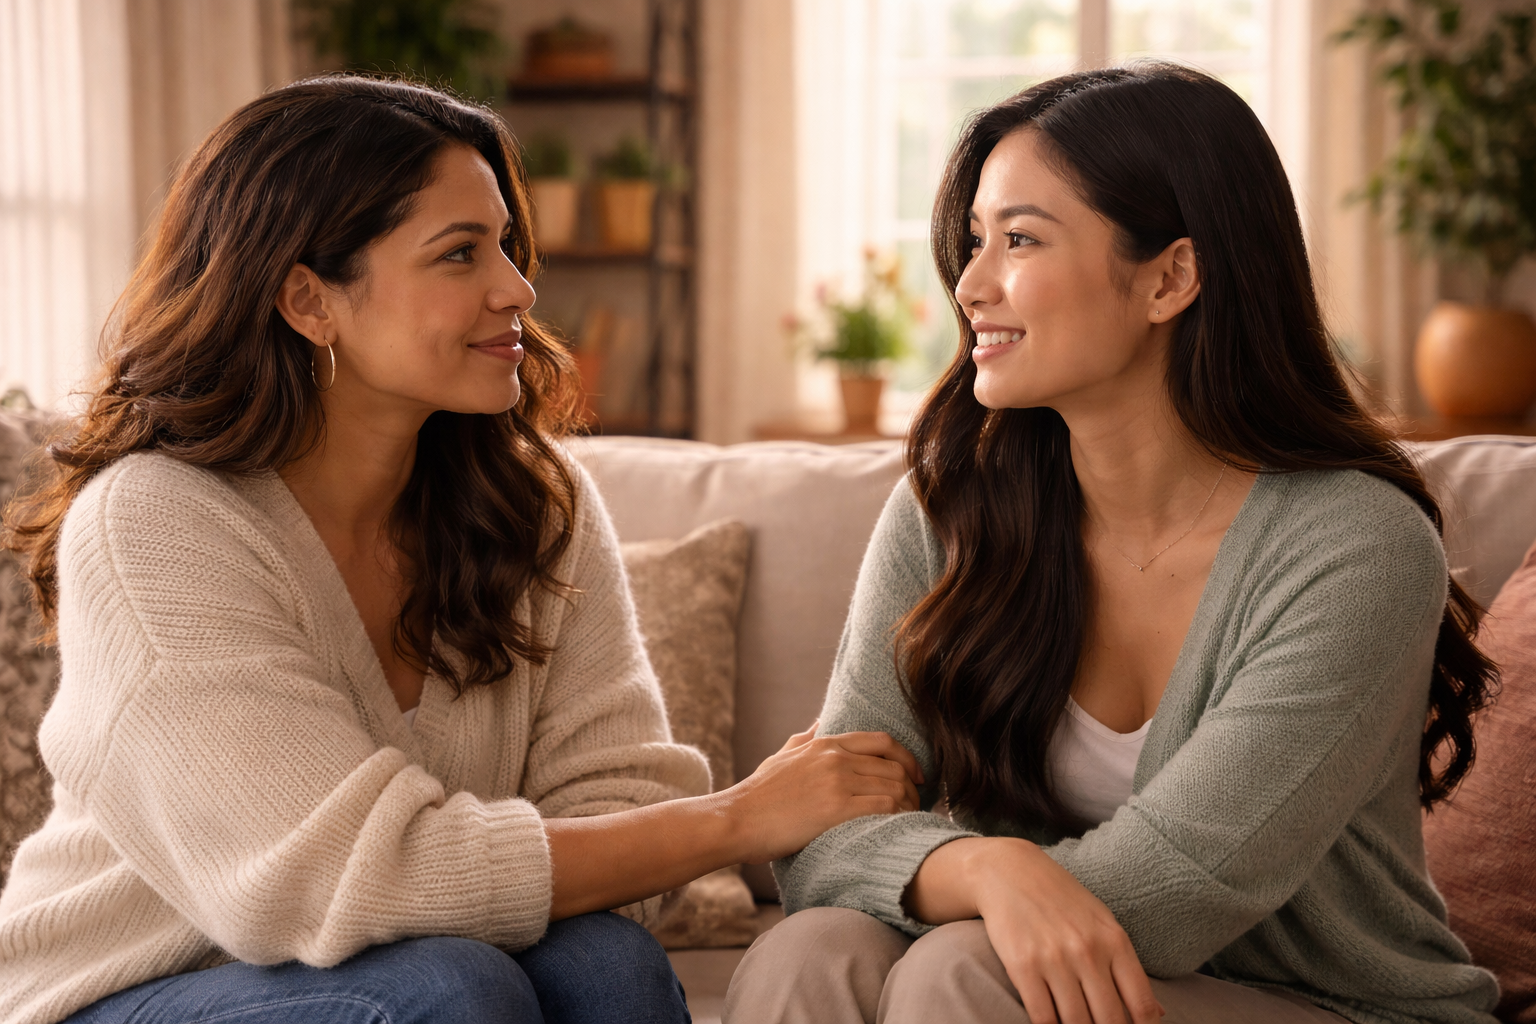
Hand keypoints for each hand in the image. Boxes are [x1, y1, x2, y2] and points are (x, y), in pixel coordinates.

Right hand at [721, 722, 922, 863]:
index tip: (916, 775)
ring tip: (910, 819)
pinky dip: (899, 816)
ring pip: (894, 786)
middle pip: (894, 766)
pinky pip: (884, 807)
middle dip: (913, 786)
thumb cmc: (758, 794)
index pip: (882, 741)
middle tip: (918, 804)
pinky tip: (899, 827)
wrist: (736, 819)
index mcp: (825, 744)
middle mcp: (834, 758)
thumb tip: (823, 720)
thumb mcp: (783, 755)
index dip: (907, 758)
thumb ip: (807, 737)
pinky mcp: (836, 810)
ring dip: (909, 804)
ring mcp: (836, 782)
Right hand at [909, 837, 1162, 1023]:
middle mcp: (1088, 951)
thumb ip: (1127, 967)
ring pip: (1075, 1023)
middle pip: (1109, 1020)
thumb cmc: (1060, 899)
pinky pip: (1042, 1017)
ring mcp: (1054, 959)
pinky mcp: (1023, 966)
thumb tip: (1156, 1014)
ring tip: (1074, 1022)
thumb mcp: (1102, 922)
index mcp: (1114, 941)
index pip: (1142, 1006)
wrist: (1008, 870)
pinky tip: (1051, 1021)